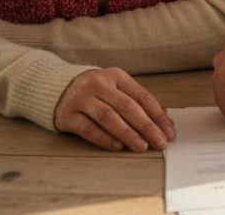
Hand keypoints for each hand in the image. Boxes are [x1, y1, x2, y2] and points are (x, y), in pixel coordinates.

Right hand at [53, 67, 175, 151]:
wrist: (55, 87)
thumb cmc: (94, 91)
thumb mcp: (116, 88)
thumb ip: (137, 103)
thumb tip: (164, 123)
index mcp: (116, 76)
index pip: (142, 96)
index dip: (157, 116)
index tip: (169, 132)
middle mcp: (99, 85)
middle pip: (127, 107)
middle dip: (147, 127)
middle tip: (160, 143)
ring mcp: (82, 99)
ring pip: (108, 117)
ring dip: (127, 133)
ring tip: (142, 146)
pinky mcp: (68, 114)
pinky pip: (88, 128)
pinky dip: (104, 138)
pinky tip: (117, 146)